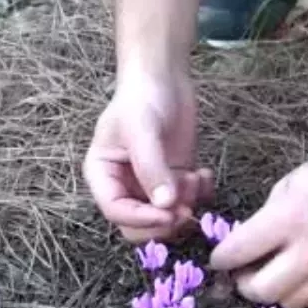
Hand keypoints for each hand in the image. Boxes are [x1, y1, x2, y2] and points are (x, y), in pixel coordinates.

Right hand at [82, 71, 213, 242]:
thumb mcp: (142, 130)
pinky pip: (188, 205)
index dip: (141, 219)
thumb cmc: (142, 100)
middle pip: (139, 227)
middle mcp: (125, 187)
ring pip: (166, 220)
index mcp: (104, 176)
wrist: (164, 80)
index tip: (169, 214)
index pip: (116, 212)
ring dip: (185, 205)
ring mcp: (151, 188)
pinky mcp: (176, 183)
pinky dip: (201, 196)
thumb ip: (151, 168)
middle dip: (165, 221)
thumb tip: (165, 205)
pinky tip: (204, 173)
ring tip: (194, 177)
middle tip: (187, 206)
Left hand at [208, 133, 307, 307]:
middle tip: (243, 272)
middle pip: (260, 291)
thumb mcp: (287, 185)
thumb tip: (242, 248)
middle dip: (243, 283)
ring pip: (287, 303)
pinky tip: (299, 275)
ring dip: (273, 291)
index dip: (221, 259)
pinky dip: (300, 293)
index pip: (238, 253)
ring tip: (274, 273)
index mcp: (289, 219)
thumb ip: (263, 220)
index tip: (220, 259)